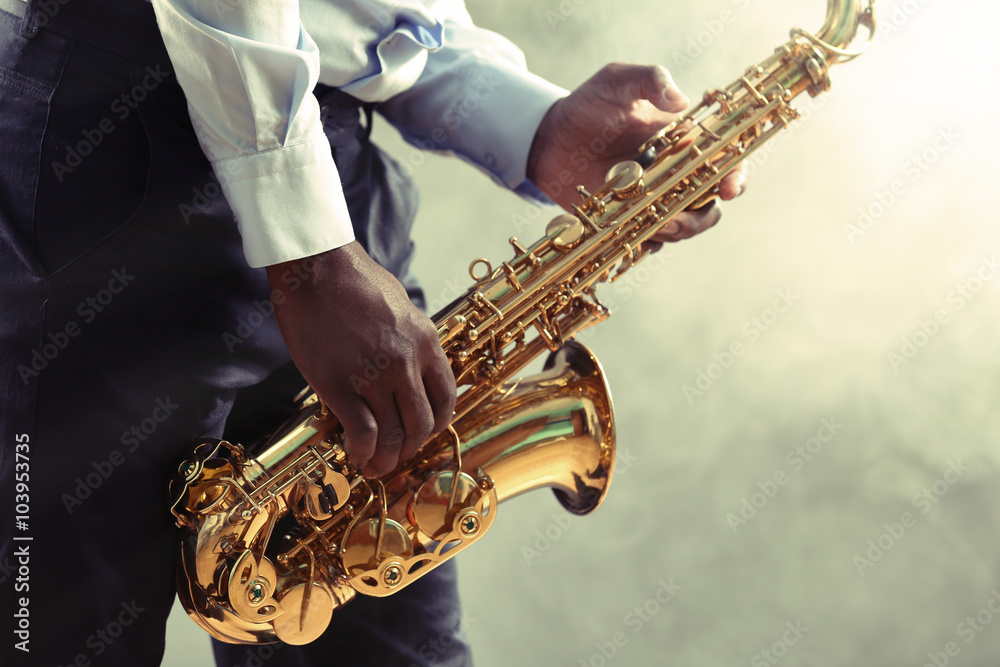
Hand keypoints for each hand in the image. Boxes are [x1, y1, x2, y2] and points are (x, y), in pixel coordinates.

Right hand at [266, 241, 455, 476]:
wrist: (315, 267)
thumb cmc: (352, 279)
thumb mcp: (400, 305)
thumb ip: (410, 338)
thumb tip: (409, 361)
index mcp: (426, 342)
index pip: (446, 397)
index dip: (435, 423)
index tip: (421, 432)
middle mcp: (406, 363)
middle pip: (420, 423)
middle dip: (409, 447)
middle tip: (395, 455)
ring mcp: (374, 376)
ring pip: (393, 435)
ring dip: (385, 459)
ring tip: (374, 467)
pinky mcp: (339, 385)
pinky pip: (362, 433)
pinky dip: (362, 452)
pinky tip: (355, 456)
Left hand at [527, 63, 746, 243]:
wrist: (551, 137)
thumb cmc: (590, 104)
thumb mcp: (618, 82)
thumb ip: (649, 80)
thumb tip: (680, 99)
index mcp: (686, 140)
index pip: (725, 160)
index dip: (735, 176)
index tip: (729, 188)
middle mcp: (676, 173)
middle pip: (709, 203)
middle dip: (702, 216)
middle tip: (678, 218)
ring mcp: (655, 199)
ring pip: (682, 226)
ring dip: (676, 232)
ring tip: (657, 227)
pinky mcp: (632, 218)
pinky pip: (649, 240)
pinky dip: (646, 245)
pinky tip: (632, 241)